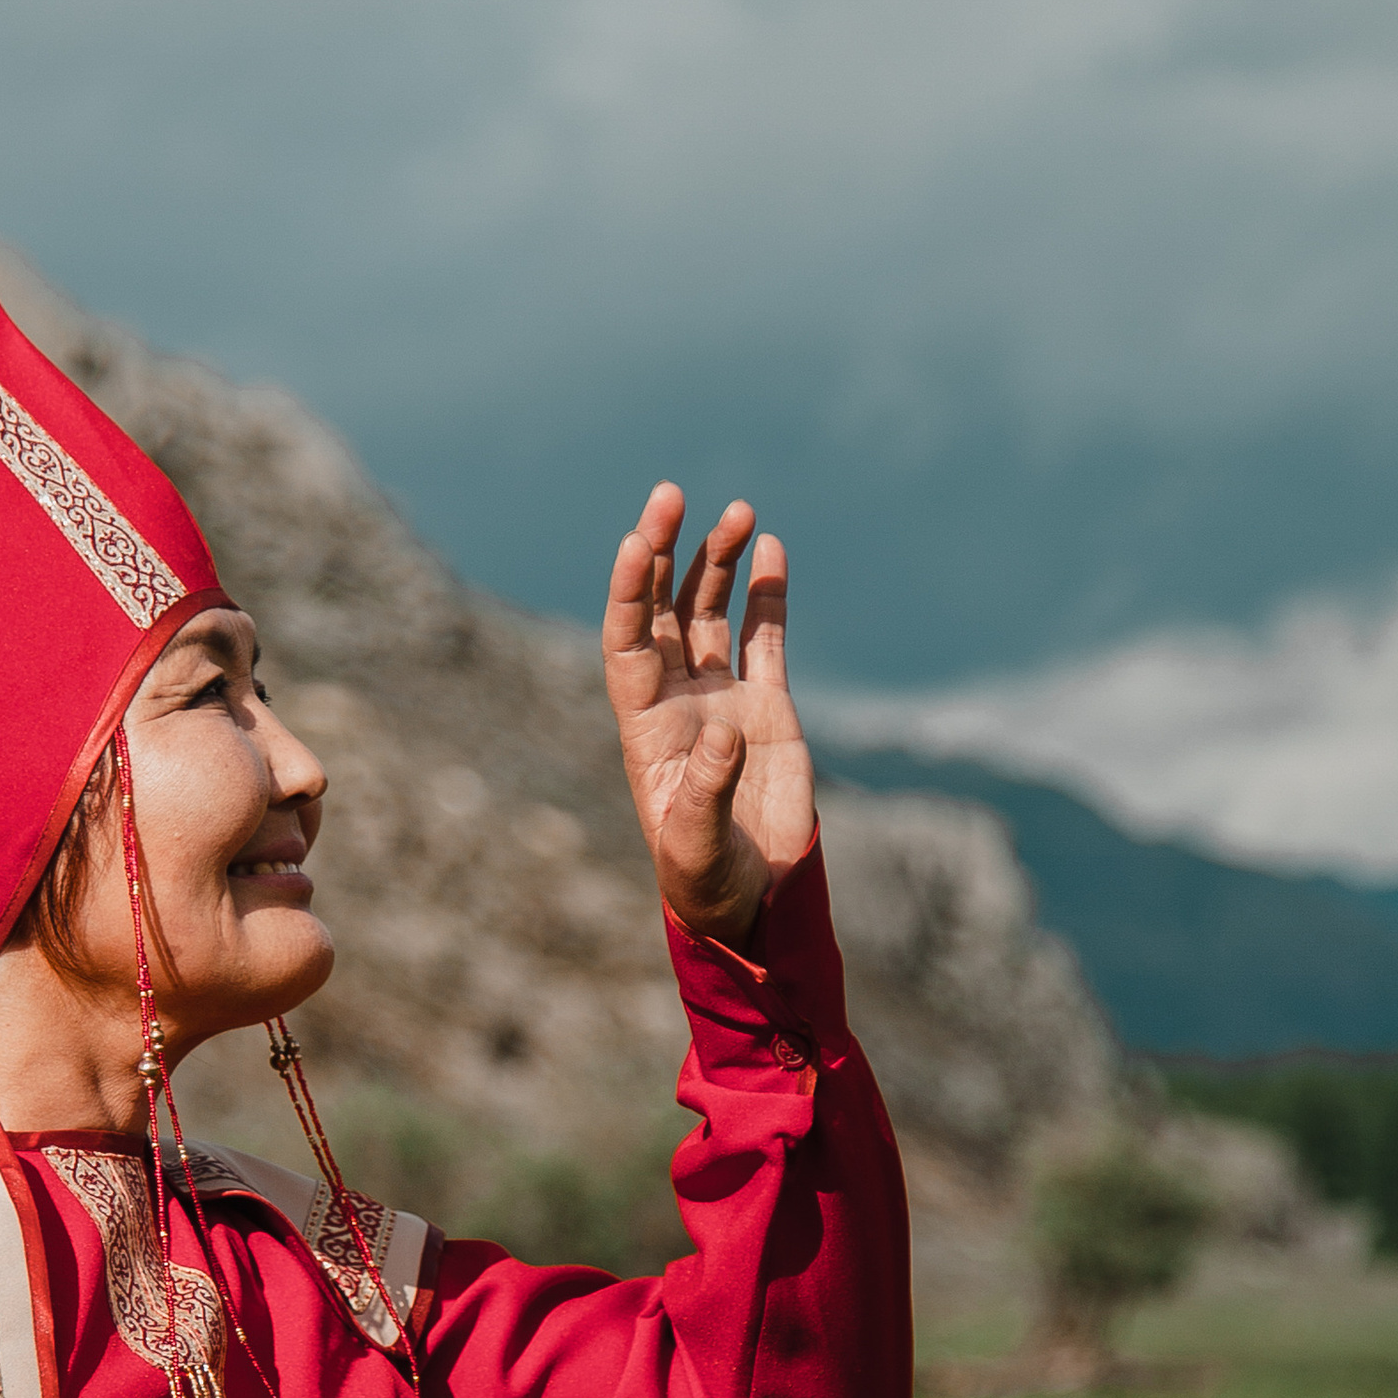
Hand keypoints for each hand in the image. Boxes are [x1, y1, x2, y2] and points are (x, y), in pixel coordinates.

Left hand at [601, 484, 813, 945]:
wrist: (749, 902)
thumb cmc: (704, 880)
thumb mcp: (696, 843)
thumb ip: (708, 788)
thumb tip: (723, 732)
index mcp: (645, 726)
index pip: (627, 641)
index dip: (630, 591)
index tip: (640, 541)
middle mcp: (677, 700)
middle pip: (664, 610)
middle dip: (668, 553)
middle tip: (672, 495)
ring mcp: (722, 698)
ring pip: (713, 612)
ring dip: (720, 561)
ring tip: (739, 511)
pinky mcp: (768, 707)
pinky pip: (764, 637)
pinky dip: (767, 593)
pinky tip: (770, 547)